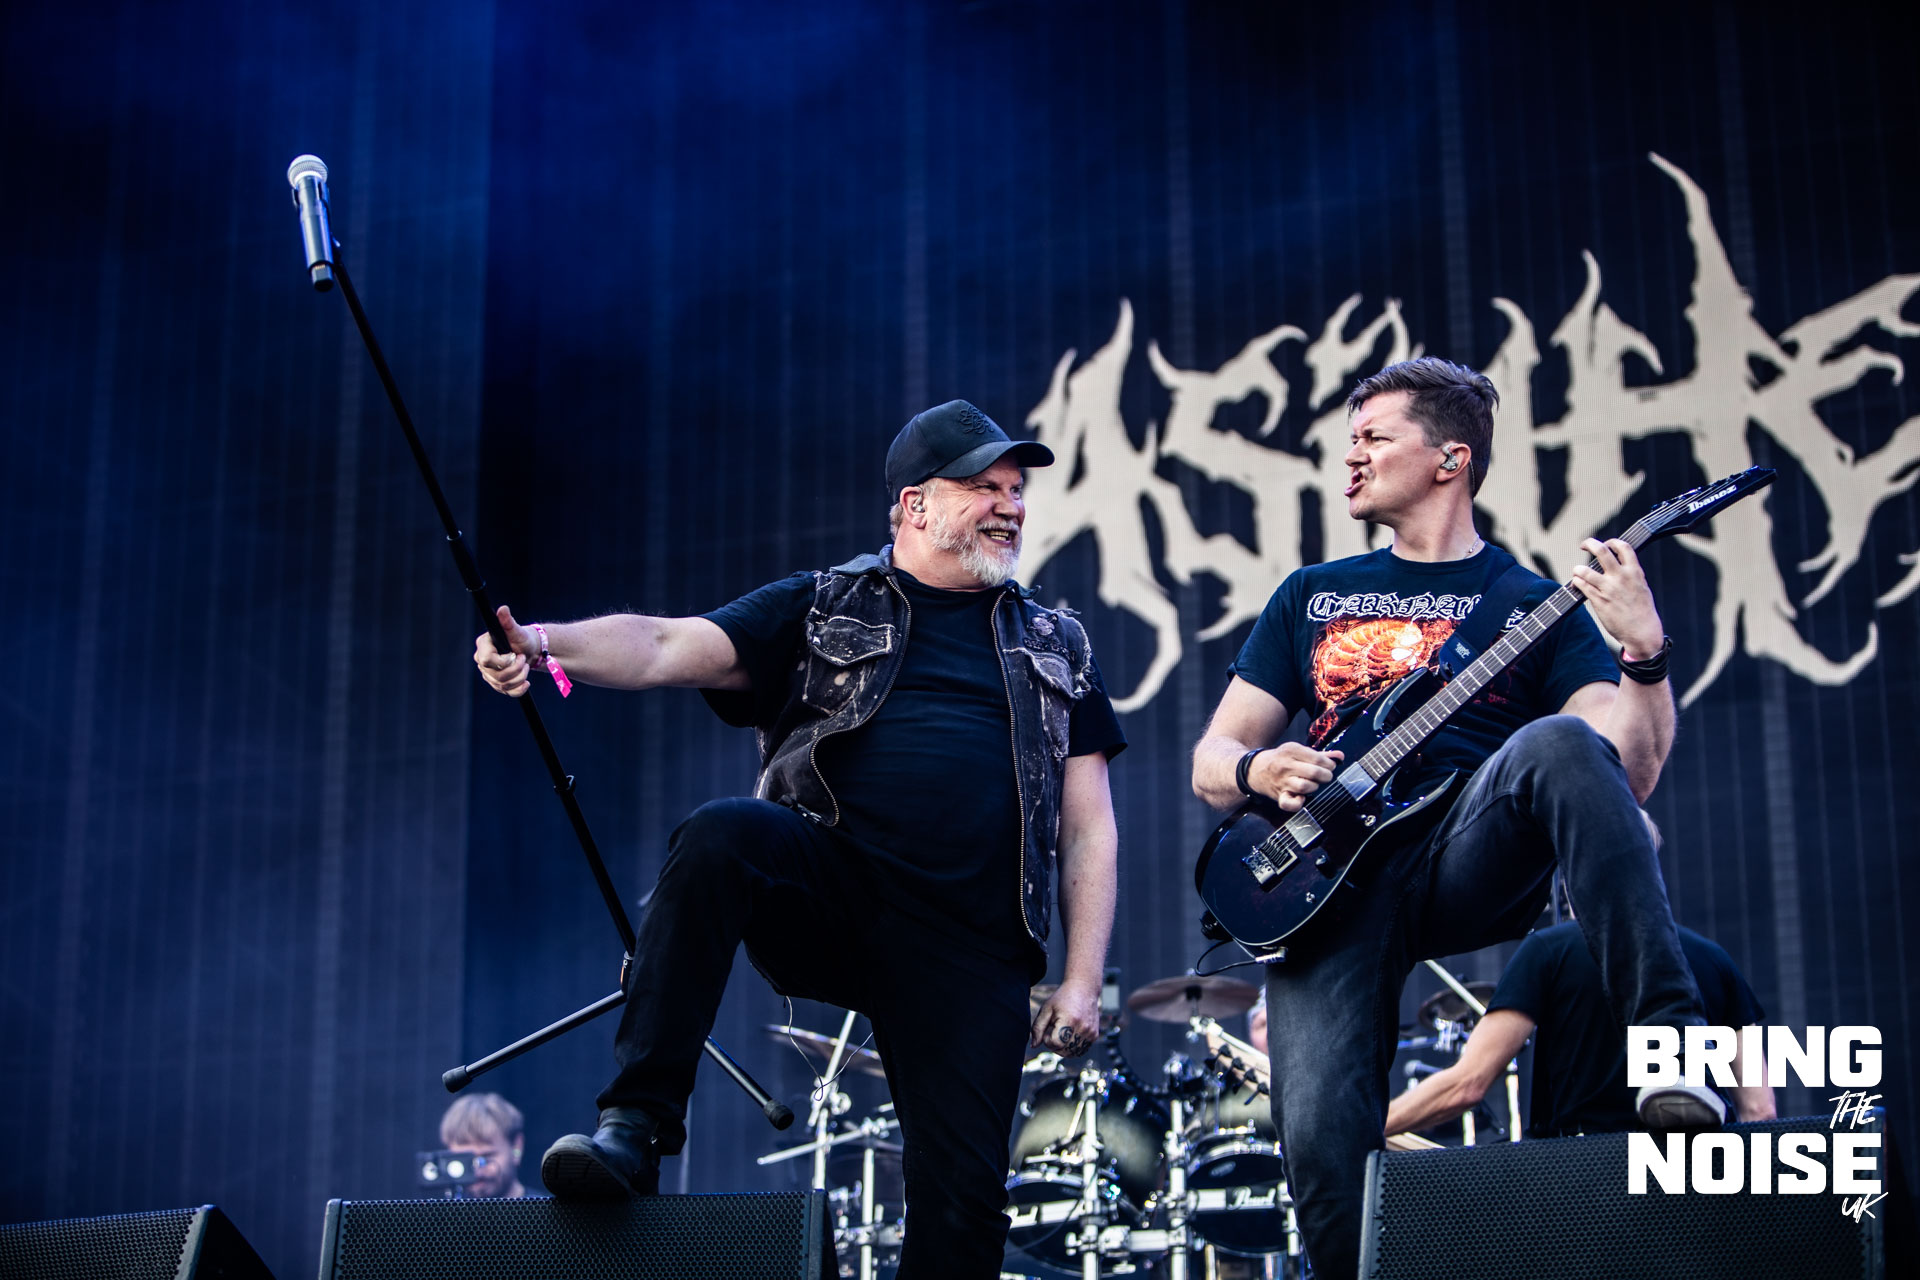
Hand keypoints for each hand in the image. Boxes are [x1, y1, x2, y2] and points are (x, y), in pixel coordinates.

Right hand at [474, 605, 538, 696]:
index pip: (486, 660)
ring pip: (502, 685)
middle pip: (496, 675)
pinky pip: (506, 692)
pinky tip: (526, 683)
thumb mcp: (516, 630)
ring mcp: (488, 673)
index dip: (503, 661)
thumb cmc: (521, 638)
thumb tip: (503, 609)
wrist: (529, 650)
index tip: (514, 655)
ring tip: (526, 666)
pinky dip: (518, 689)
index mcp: (483, 646)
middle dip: (515, 669)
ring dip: (519, 677)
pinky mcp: (496, 683)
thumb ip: (508, 622)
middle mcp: (482, 660)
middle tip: (524, 659)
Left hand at [1030, 980, 1100, 1058]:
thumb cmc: (1062, 998)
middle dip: (1054, 1046)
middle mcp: (1082, 1028)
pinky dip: (1073, 1048)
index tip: (1047, 1032)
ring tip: (1061, 1035)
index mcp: (1069, 1020)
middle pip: (1064, 1051)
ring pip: (1073, 1053)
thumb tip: (1033, 1046)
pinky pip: (1081, 1050)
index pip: (1055, 1043)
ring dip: (1063, 1048)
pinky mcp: (1094, 1035)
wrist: (1084, 989)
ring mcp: (1090, 1032)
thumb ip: (1037, 1028)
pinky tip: (1069, 1036)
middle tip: (1053, 1033)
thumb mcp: (1046, 1009)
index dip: (1047, 1041)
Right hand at [1250, 743, 1344, 812]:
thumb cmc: (1282, 760)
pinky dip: (1298, 804)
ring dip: (1314, 787)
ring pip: (1305, 786)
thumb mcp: (1298, 752)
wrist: (1255, 769)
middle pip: (1314, 773)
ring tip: (1313, 784)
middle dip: (1326, 776)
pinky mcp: (1279, 795)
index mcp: (1291, 750)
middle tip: (1325, 776)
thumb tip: (1340, 756)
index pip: (1318, 759)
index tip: (1329, 766)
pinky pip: (1289, 804)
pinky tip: (1302, 798)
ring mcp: (1282, 781)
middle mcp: (1286, 765)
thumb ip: (1320, 754)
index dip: (1329, 764)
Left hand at [1568, 538, 1663, 657]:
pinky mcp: (1599, 601)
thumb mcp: (1642, 587)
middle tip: (1583, 545)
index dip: (1611, 541)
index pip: (1623, 547)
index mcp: (1634, 572)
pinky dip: (1576, 582)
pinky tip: (1576, 584)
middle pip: (1602, 551)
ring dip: (1578, 569)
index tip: (1605, 543)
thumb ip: (1630, 575)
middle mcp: (1621, 577)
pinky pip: (1582, 585)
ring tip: (1577, 571)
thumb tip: (1619, 565)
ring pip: (1585, 570)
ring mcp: (1609, 588)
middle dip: (1589, 543)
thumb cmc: (1642, 611)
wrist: (1642, 632)